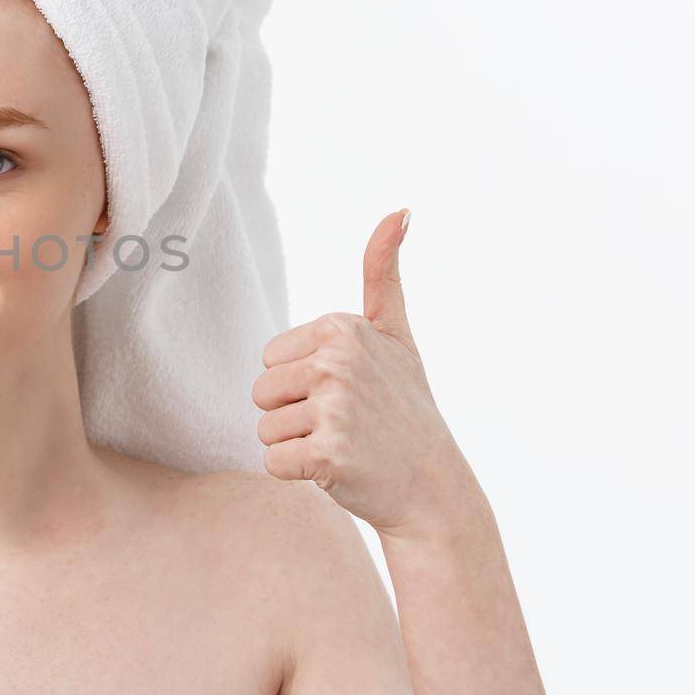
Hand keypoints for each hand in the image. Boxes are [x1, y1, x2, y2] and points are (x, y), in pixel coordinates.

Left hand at [251, 209, 480, 534]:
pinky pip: (272, 463)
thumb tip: (399, 209)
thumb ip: (384, 273)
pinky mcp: (327, 454)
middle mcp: (338, 361)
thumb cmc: (406, 407)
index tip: (349, 391)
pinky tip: (338, 470)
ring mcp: (334, 407)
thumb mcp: (396, 334)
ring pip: (265, 429)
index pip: (270, 360)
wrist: (433, 485)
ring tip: (344, 445)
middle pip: (261, 393)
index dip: (301, 383)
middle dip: (294, 415)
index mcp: (342, 328)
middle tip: (345, 424)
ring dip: (296, 445)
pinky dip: (298, 474)